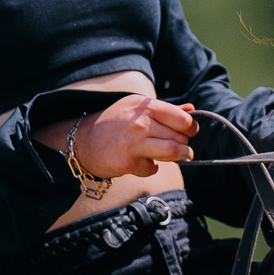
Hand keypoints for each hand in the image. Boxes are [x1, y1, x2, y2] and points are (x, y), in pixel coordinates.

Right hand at [62, 94, 195, 178]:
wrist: (83, 142)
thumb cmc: (114, 124)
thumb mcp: (137, 109)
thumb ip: (165, 110)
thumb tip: (191, 108)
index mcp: (144, 106)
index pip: (181, 117)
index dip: (191, 127)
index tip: (190, 132)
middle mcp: (140, 122)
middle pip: (179, 137)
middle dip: (184, 144)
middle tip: (180, 147)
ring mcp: (134, 142)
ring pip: (173, 152)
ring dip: (179, 157)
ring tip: (177, 157)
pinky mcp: (128, 161)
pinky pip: (153, 168)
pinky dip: (151, 168)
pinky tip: (142, 162)